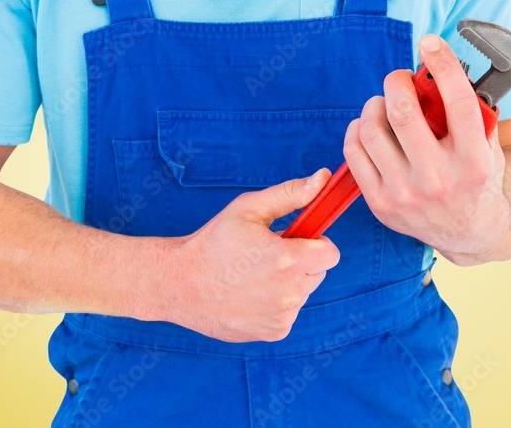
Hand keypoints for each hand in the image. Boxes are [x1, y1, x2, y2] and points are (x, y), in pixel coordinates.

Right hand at [153, 169, 339, 342]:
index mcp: (288, 259)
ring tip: (253, 276)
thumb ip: (290, 194)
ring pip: (303, 293)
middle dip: (301, 262)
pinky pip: (289, 312)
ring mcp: (282, 316)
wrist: (179, 283)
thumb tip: (323, 178)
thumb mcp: (248, 209)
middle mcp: (289, 292)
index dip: (316, 243)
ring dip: (288, 283)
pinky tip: (249, 295)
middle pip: (318, 272)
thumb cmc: (212, 242)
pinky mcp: (274, 332)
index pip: (331, 253)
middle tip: (267, 256)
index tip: (295, 240)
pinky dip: (276, 304)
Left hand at [343, 35, 510, 265]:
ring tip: (385, 103)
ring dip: (375, 104)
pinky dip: (358, 129)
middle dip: (397, 82)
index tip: (430, 43)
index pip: (458, 102)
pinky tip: (370, 124)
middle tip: (401, 79)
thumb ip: (473, 111)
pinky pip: (355, 152)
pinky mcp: (381, 204)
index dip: (443, 65)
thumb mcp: (488, 146)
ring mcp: (406, 195)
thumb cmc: (478, 178)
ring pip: (373, 130)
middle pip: (404, 112)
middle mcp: (439, 181)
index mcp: (474, 162)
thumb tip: (441, 67)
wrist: (471, 232)